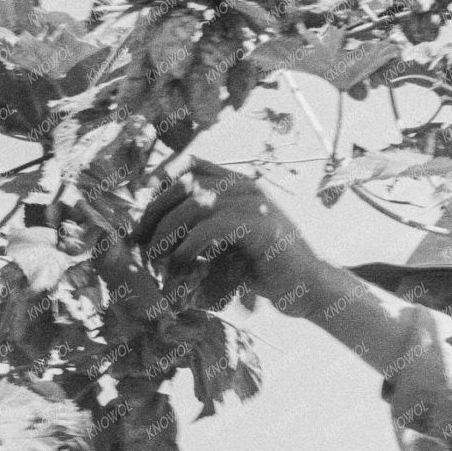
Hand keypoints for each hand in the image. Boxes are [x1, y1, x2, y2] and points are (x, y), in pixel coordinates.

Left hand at [133, 161, 320, 311]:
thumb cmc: (268, 268)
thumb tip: (159, 233)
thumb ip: (205, 227)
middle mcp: (247, 187)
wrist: (311, 286)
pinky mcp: (261, 227)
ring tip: (156, 258)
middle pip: (186, 183)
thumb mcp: (232, 241)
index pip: (191, 164)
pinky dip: (189, 246)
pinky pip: (212, 227)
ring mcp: (256, 204)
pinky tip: (181, 263)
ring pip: (195, 203)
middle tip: (141, 242)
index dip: (161, 180)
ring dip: (167, 232)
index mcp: (240, 184)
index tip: (143, 210)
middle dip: (155, 212)